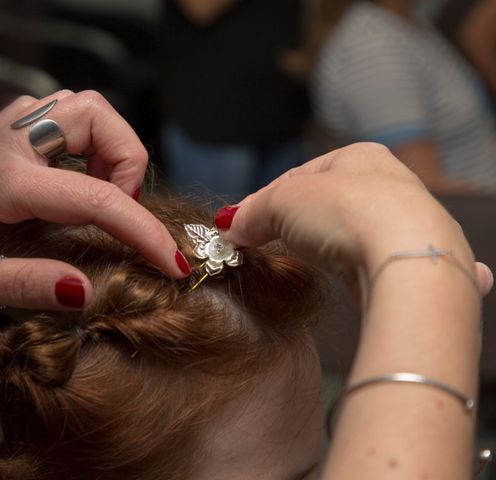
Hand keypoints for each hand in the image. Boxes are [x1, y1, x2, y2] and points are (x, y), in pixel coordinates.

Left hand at [0, 90, 189, 310]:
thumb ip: (26, 285)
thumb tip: (86, 290)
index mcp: (0, 181)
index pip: (94, 196)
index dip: (143, 230)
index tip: (172, 262)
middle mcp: (7, 140)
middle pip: (95, 114)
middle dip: (129, 161)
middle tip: (119, 208)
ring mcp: (8, 125)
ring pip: (85, 106)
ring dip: (111, 147)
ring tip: (103, 193)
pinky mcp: (10, 126)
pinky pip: (67, 112)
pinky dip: (92, 142)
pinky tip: (80, 179)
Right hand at [216, 143, 492, 295]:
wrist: (407, 260)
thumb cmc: (346, 213)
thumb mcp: (282, 202)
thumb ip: (253, 211)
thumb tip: (232, 228)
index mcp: (359, 156)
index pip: (299, 177)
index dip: (264, 201)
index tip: (239, 226)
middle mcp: (390, 184)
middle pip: (325, 204)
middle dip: (293, 224)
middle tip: (263, 243)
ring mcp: (407, 224)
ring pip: (350, 232)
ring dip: (324, 245)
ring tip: (300, 262)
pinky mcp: (413, 262)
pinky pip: (370, 260)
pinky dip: (351, 266)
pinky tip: (342, 276)